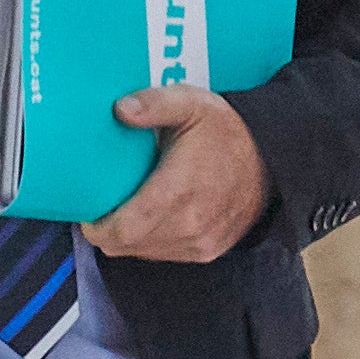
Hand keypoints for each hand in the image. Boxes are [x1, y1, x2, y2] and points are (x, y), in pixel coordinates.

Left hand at [88, 86, 269, 262]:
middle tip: (101, 206)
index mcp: (177, 193)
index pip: (120, 231)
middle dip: (106, 230)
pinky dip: (150, 241)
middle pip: (124, 246)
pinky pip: (163, 254)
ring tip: (126, 208)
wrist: (272, 160)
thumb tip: (121, 109)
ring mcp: (199, 243)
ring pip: (142, 252)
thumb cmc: (228, 132)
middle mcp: (188, 226)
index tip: (87, 211)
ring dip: (128, 237)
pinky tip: (151, 216)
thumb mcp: (192, 104)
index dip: (96, 226)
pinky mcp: (206, 251)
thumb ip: (154, 104)